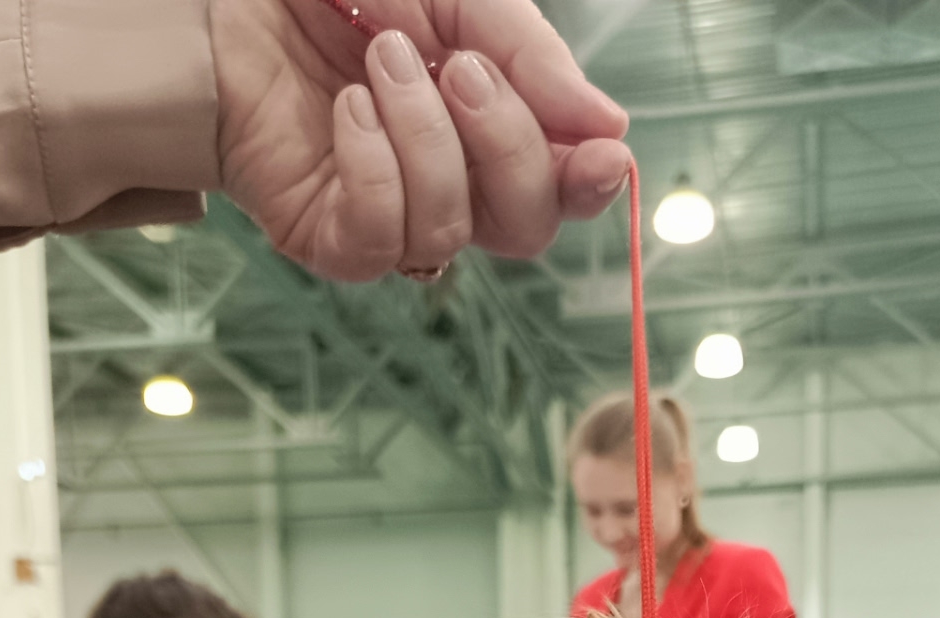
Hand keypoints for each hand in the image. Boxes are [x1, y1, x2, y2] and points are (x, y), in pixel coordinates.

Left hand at [210, 0, 630, 280]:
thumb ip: (529, 56)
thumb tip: (608, 129)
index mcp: (493, 133)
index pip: (564, 189)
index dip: (593, 183)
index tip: (605, 153)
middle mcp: (453, 188)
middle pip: (526, 227)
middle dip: (505, 144)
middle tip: (457, 68)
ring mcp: (391, 220)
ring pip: (451, 229)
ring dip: (423, 136)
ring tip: (379, 62)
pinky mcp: (330, 239)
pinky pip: (379, 238)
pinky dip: (371, 165)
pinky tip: (347, 109)